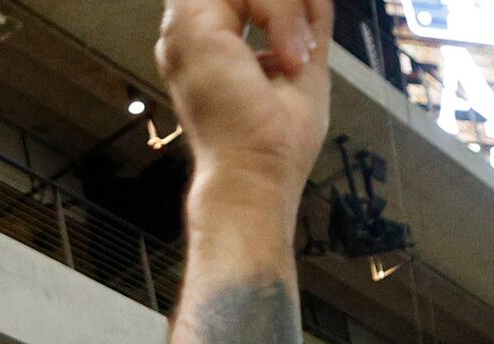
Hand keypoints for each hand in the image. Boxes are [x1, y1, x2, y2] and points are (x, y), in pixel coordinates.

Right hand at [154, 0, 332, 196]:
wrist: (256, 176)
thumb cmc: (273, 143)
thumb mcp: (301, 62)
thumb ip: (304, 20)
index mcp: (208, 38)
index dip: (280, 5)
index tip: (308, 32)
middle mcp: (190, 29)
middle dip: (285, 3)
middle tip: (304, 43)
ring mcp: (185, 25)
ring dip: (287, 8)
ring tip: (297, 55)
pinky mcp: (191, 25)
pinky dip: (281, 12)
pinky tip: (287, 55)